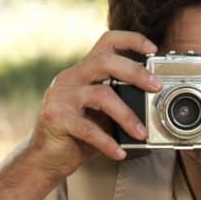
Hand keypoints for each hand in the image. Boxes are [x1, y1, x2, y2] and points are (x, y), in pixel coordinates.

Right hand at [25, 30, 160, 179]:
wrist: (44, 159)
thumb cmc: (77, 137)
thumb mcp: (102, 116)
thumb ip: (120, 104)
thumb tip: (153, 104)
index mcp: (82, 72)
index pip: (106, 42)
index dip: (131, 40)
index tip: (152, 49)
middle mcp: (70, 78)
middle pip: (105, 61)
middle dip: (135, 72)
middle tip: (156, 87)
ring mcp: (60, 96)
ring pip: (101, 95)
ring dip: (127, 115)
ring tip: (141, 134)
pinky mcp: (55, 117)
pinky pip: (88, 129)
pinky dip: (108, 142)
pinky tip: (119, 153)